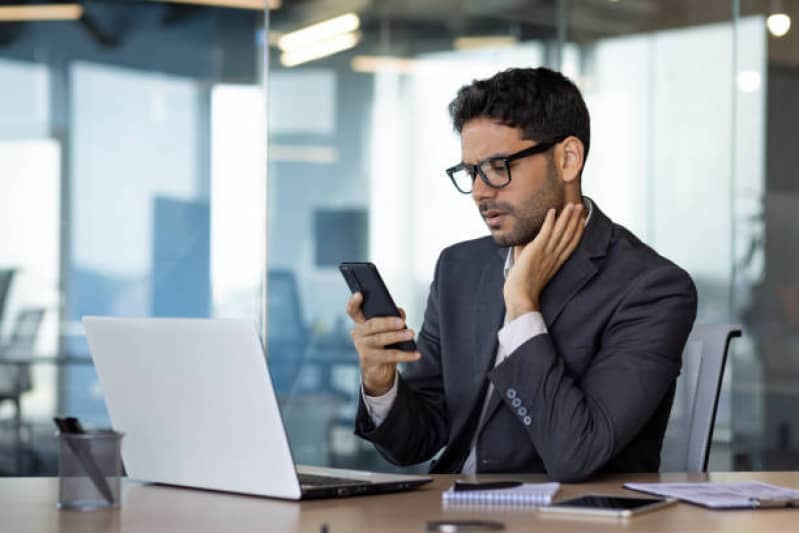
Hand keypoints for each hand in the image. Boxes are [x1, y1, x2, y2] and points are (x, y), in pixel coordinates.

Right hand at [346, 292, 420, 395]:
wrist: (377, 369)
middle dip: (387, 322)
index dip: (354, 302)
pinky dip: (405, 355)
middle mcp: (358, 333)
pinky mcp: (369, 359)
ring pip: (380, 339)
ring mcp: (362, 347)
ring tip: (411, 334)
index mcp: (361, 322)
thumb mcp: (386, 329)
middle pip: (371, 325)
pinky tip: (415, 354)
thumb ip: (392, 317)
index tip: (359, 294)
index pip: (353, 311)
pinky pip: (389, 355)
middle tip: (401, 322)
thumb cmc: (382, 344)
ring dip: (398, 336)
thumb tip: (400, 313)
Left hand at [503, 203, 585, 319]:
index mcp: (556, 262)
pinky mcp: (536, 251)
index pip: (570, 244)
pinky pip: (545, 233)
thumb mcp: (529, 268)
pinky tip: (553, 211)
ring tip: (572, 205)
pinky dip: (549, 221)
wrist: (520, 297)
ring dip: (566, 217)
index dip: (577, 230)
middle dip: (575, 219)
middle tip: (580, 206)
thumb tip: (521, 243)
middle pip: (568, 235)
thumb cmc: (523, 287)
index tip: (582, 220)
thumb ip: (528, 255)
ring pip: (560, 231)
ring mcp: (546, 253)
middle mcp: (554, 257)